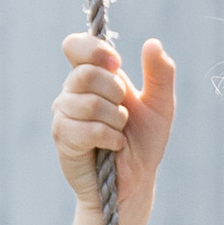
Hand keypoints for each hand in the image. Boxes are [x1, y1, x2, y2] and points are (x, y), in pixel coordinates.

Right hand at [52, 33, 176, 220]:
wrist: (136, 181)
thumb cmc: (144, 142)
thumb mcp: (161, 104)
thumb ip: (160, 73)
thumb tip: (152, 42)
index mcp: (93, 76)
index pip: (75, 46)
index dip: (93, 49)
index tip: (117, 64)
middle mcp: (72, 91)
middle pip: (86, 73)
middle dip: (116, 93)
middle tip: (123, 113)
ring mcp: (63, 114)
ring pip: (88, 102)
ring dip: (115, 120)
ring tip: (119, 132)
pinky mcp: (62, 137)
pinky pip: (87, 129)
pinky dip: (109, 138)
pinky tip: (113, 146)